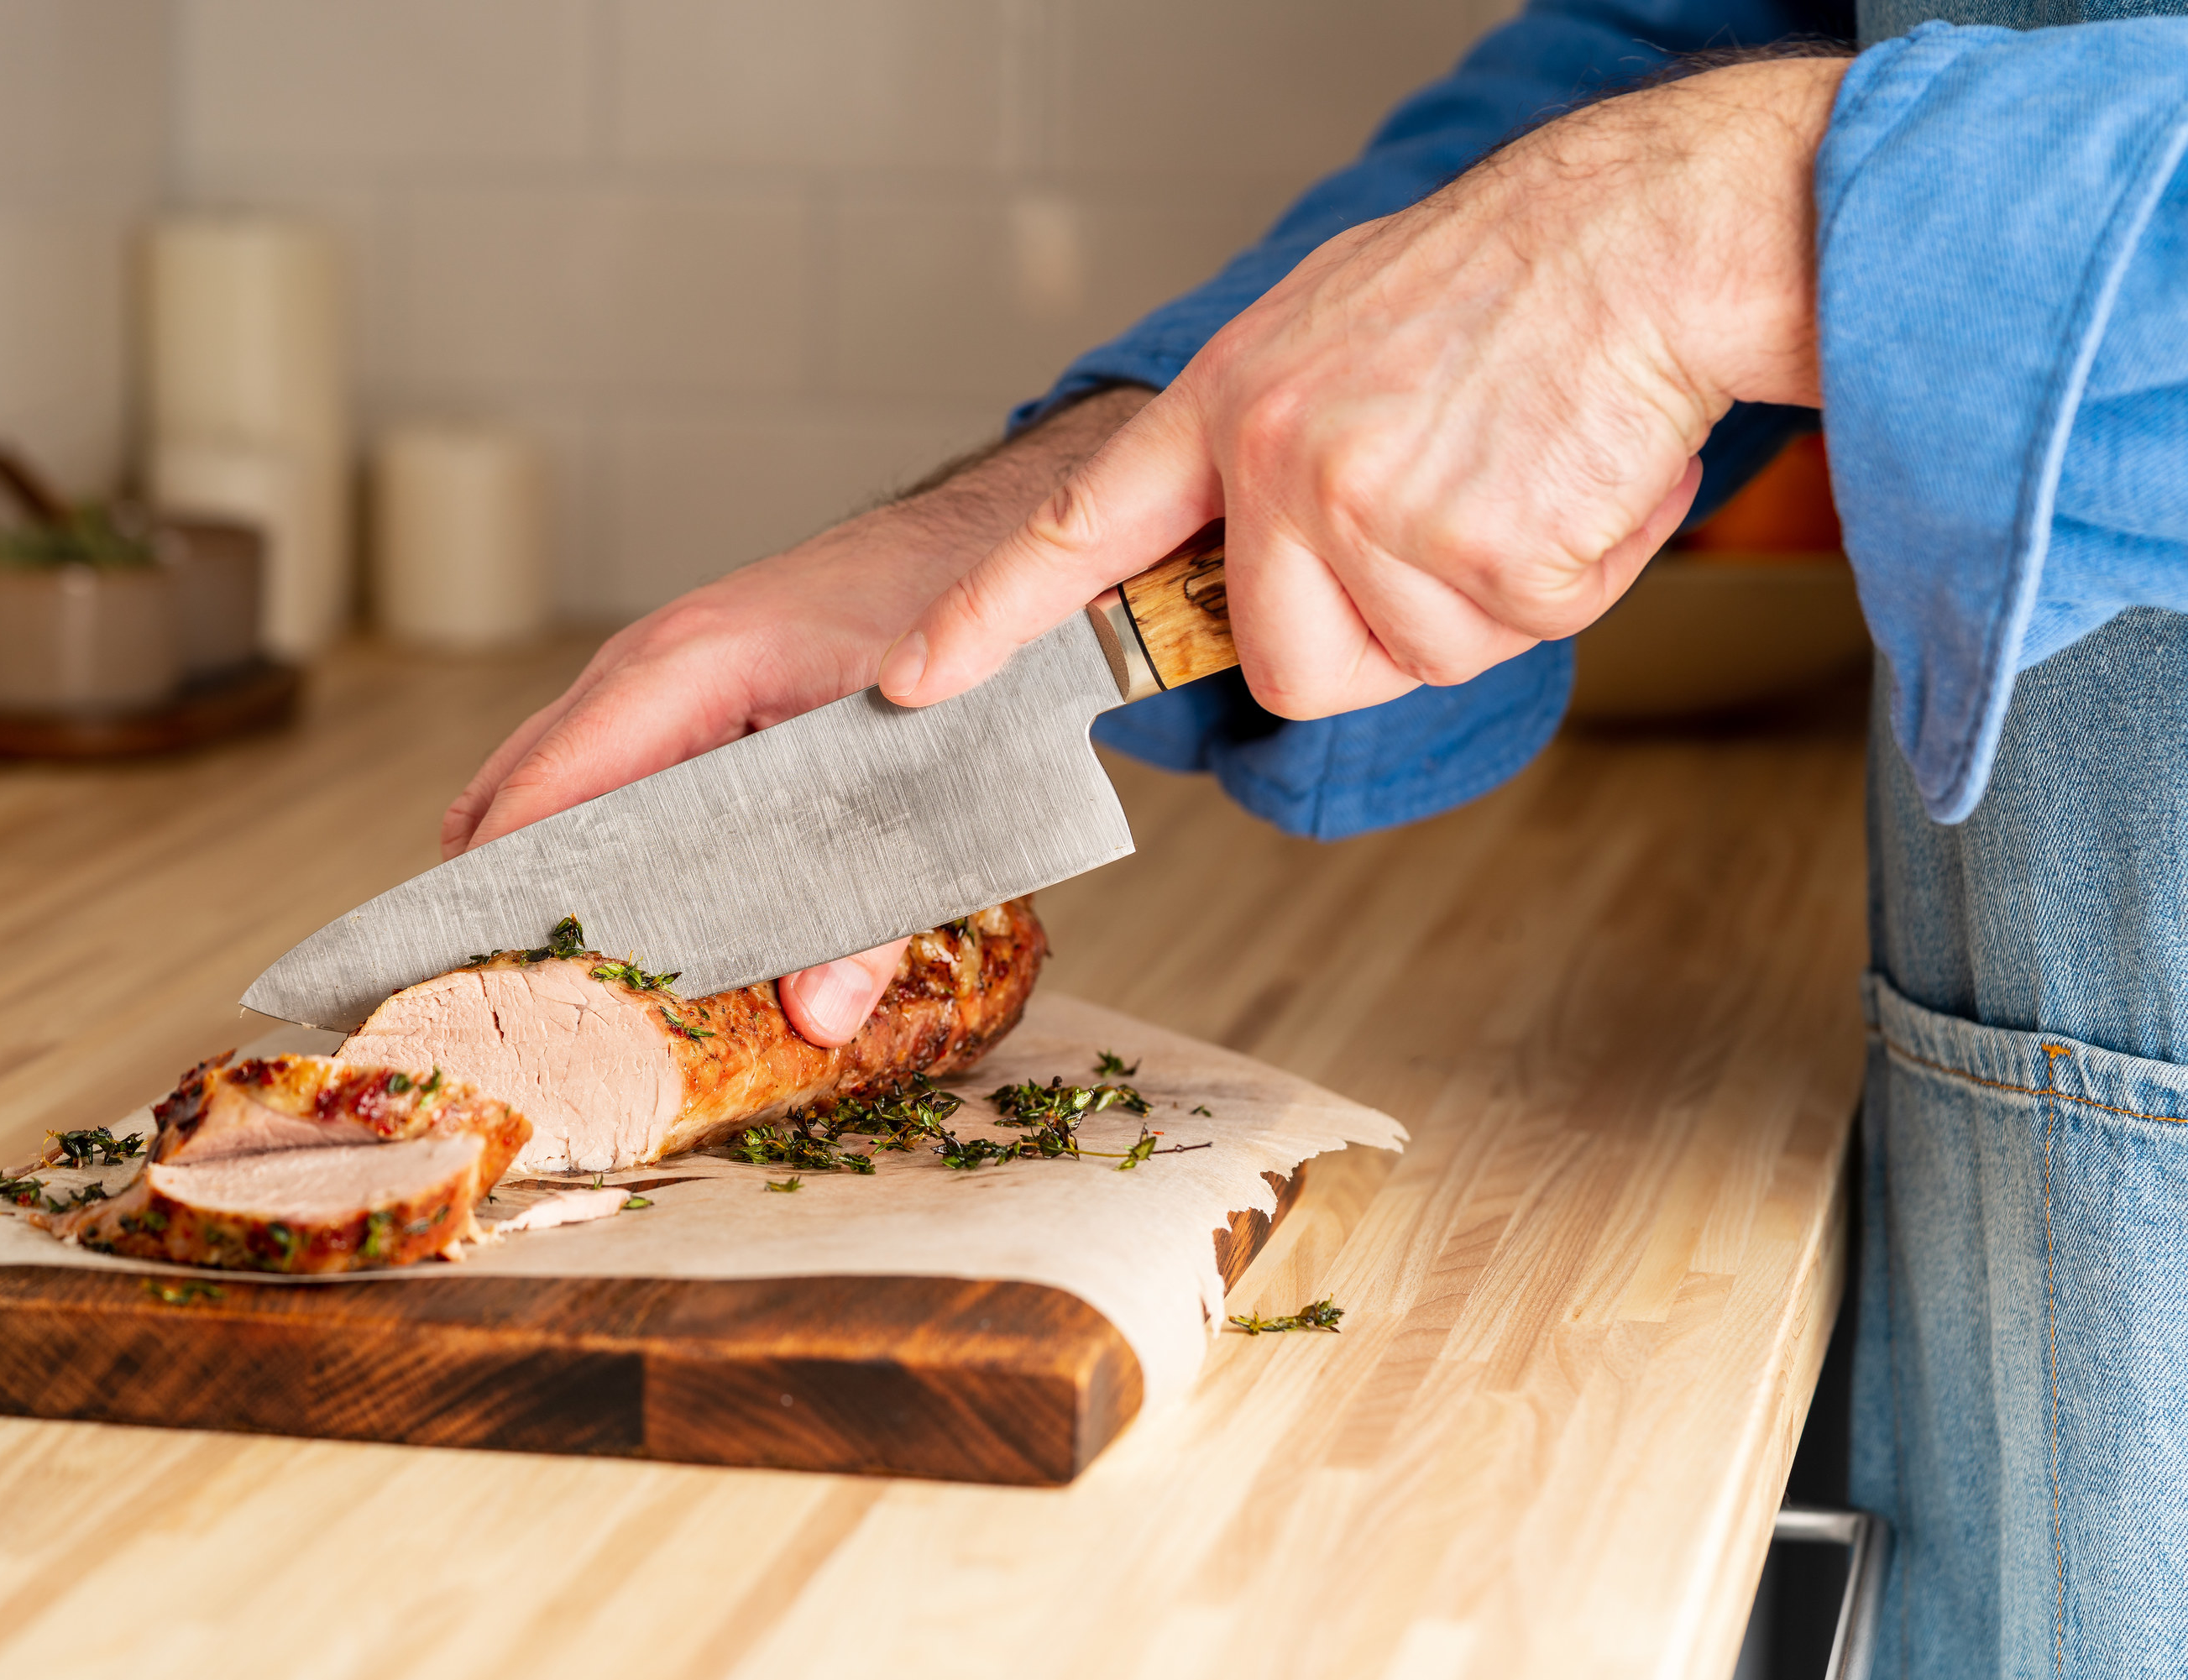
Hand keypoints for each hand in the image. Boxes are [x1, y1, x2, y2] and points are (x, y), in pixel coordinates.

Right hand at [442, 385, 1151, 1044]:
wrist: (991, 544)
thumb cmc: (951, 630)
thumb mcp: (928, 778)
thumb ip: (876, 906)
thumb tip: (818, 1013)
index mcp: (688, 667)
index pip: (547, 786)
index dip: (499, 883)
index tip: (471, 969)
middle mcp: (649, 664)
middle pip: (517, 790)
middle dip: (498, 891)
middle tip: (494, 998)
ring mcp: (658, 673)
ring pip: (551, 781)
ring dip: (542, 869)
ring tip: (535, 977)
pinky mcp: (684, 695)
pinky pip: (601, 773)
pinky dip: (589, 840)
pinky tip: (612, 916)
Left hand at [876, 57, 1847, 717]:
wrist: (1647, 231)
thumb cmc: (1504, 284)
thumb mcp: (1338, 336)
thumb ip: (1273, 451)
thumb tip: (1271, 563)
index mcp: (1231, 404)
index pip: (1079, 528)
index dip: (992, 617)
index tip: (917, 677)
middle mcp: (1278, 462)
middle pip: (1285, 665)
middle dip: (1372, 636)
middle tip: (1451, 524)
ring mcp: (1370, 514)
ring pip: (1408, 663)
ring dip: (1480, 604)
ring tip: (1520, 476)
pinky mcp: (1477, 561)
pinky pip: (1509, 638)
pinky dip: (1564, 582)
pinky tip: (1574, 479)